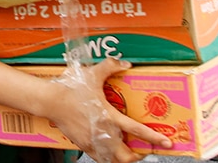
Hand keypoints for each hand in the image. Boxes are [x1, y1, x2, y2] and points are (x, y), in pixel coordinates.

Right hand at [47, 59, 172, 162]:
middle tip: (144, 151)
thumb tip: (125, 63)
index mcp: (109, 117)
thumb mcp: (92, 74)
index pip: (137, 131)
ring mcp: (93, 141)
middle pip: (127, 156)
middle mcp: (103, 133)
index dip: (154, 138)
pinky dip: (108, 157)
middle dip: (139, 156)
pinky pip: (99, 157)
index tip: (167, 142)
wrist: (50, 100)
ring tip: (129, 153)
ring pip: (113, 160)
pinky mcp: (83, 145)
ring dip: (123, 158)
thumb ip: (110, 67)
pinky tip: (109, 150)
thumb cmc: (71, 89)